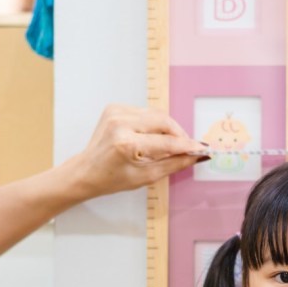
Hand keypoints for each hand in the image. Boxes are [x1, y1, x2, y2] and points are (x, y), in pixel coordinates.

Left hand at [66, 104, 204, 198]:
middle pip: (163, 121)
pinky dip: (151, 123)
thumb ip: (174, 164)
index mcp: (126, 144)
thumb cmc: (112, 178)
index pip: (167, 142)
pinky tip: (148, 136)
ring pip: (155, 114)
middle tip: (189, 146)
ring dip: (166, 128)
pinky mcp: (114, 107)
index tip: (202, 148)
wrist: (85, 171)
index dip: (188, 145)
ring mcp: (116, 112)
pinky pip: (144, 112)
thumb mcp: (146, 177)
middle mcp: (120, 123)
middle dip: (179, 133)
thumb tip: (197, 156)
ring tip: (170, 143)